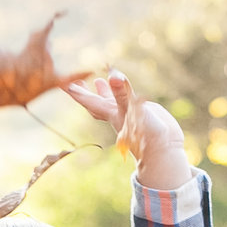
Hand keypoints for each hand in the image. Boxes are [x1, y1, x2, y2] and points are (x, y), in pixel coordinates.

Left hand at [65, 70, 187, 188]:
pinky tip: (126, 92)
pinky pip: (128, 101)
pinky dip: (124, 94)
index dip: (78, 93)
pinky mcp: (141, 113)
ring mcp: (129, 114)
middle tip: (73, 83)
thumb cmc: (147, 135)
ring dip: (105, 92)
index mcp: (111, 114)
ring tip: (99, 80)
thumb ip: (123, 95)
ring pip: (113, 101)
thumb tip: (112, 77)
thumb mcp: (133, 112)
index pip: (90, 102)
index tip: (62, 84)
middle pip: (96, 102)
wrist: (164, 149)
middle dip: (85, 93)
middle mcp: (117, 114)